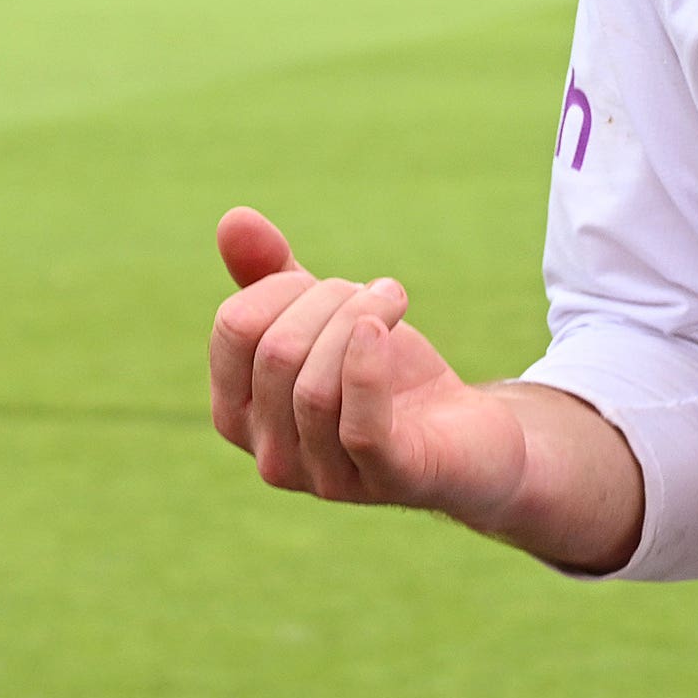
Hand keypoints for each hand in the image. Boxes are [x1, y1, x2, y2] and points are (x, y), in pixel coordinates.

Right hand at [208, 207, 522, 521]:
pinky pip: (357, 427)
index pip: (233, 329)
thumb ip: (273, 275)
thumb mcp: (327, 318)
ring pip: (313, 387)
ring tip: (394, 300)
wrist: (465, 432)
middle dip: (331, 300)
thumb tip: (232, 218)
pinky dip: (367, 368)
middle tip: (378, 293)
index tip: (334, 286)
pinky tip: (385, 329)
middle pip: (277, 351)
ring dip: (362, 319)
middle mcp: (270, 454)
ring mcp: (325, 477)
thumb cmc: (385, 374)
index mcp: (240, 413)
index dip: (284, 286)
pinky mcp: (387, 478)